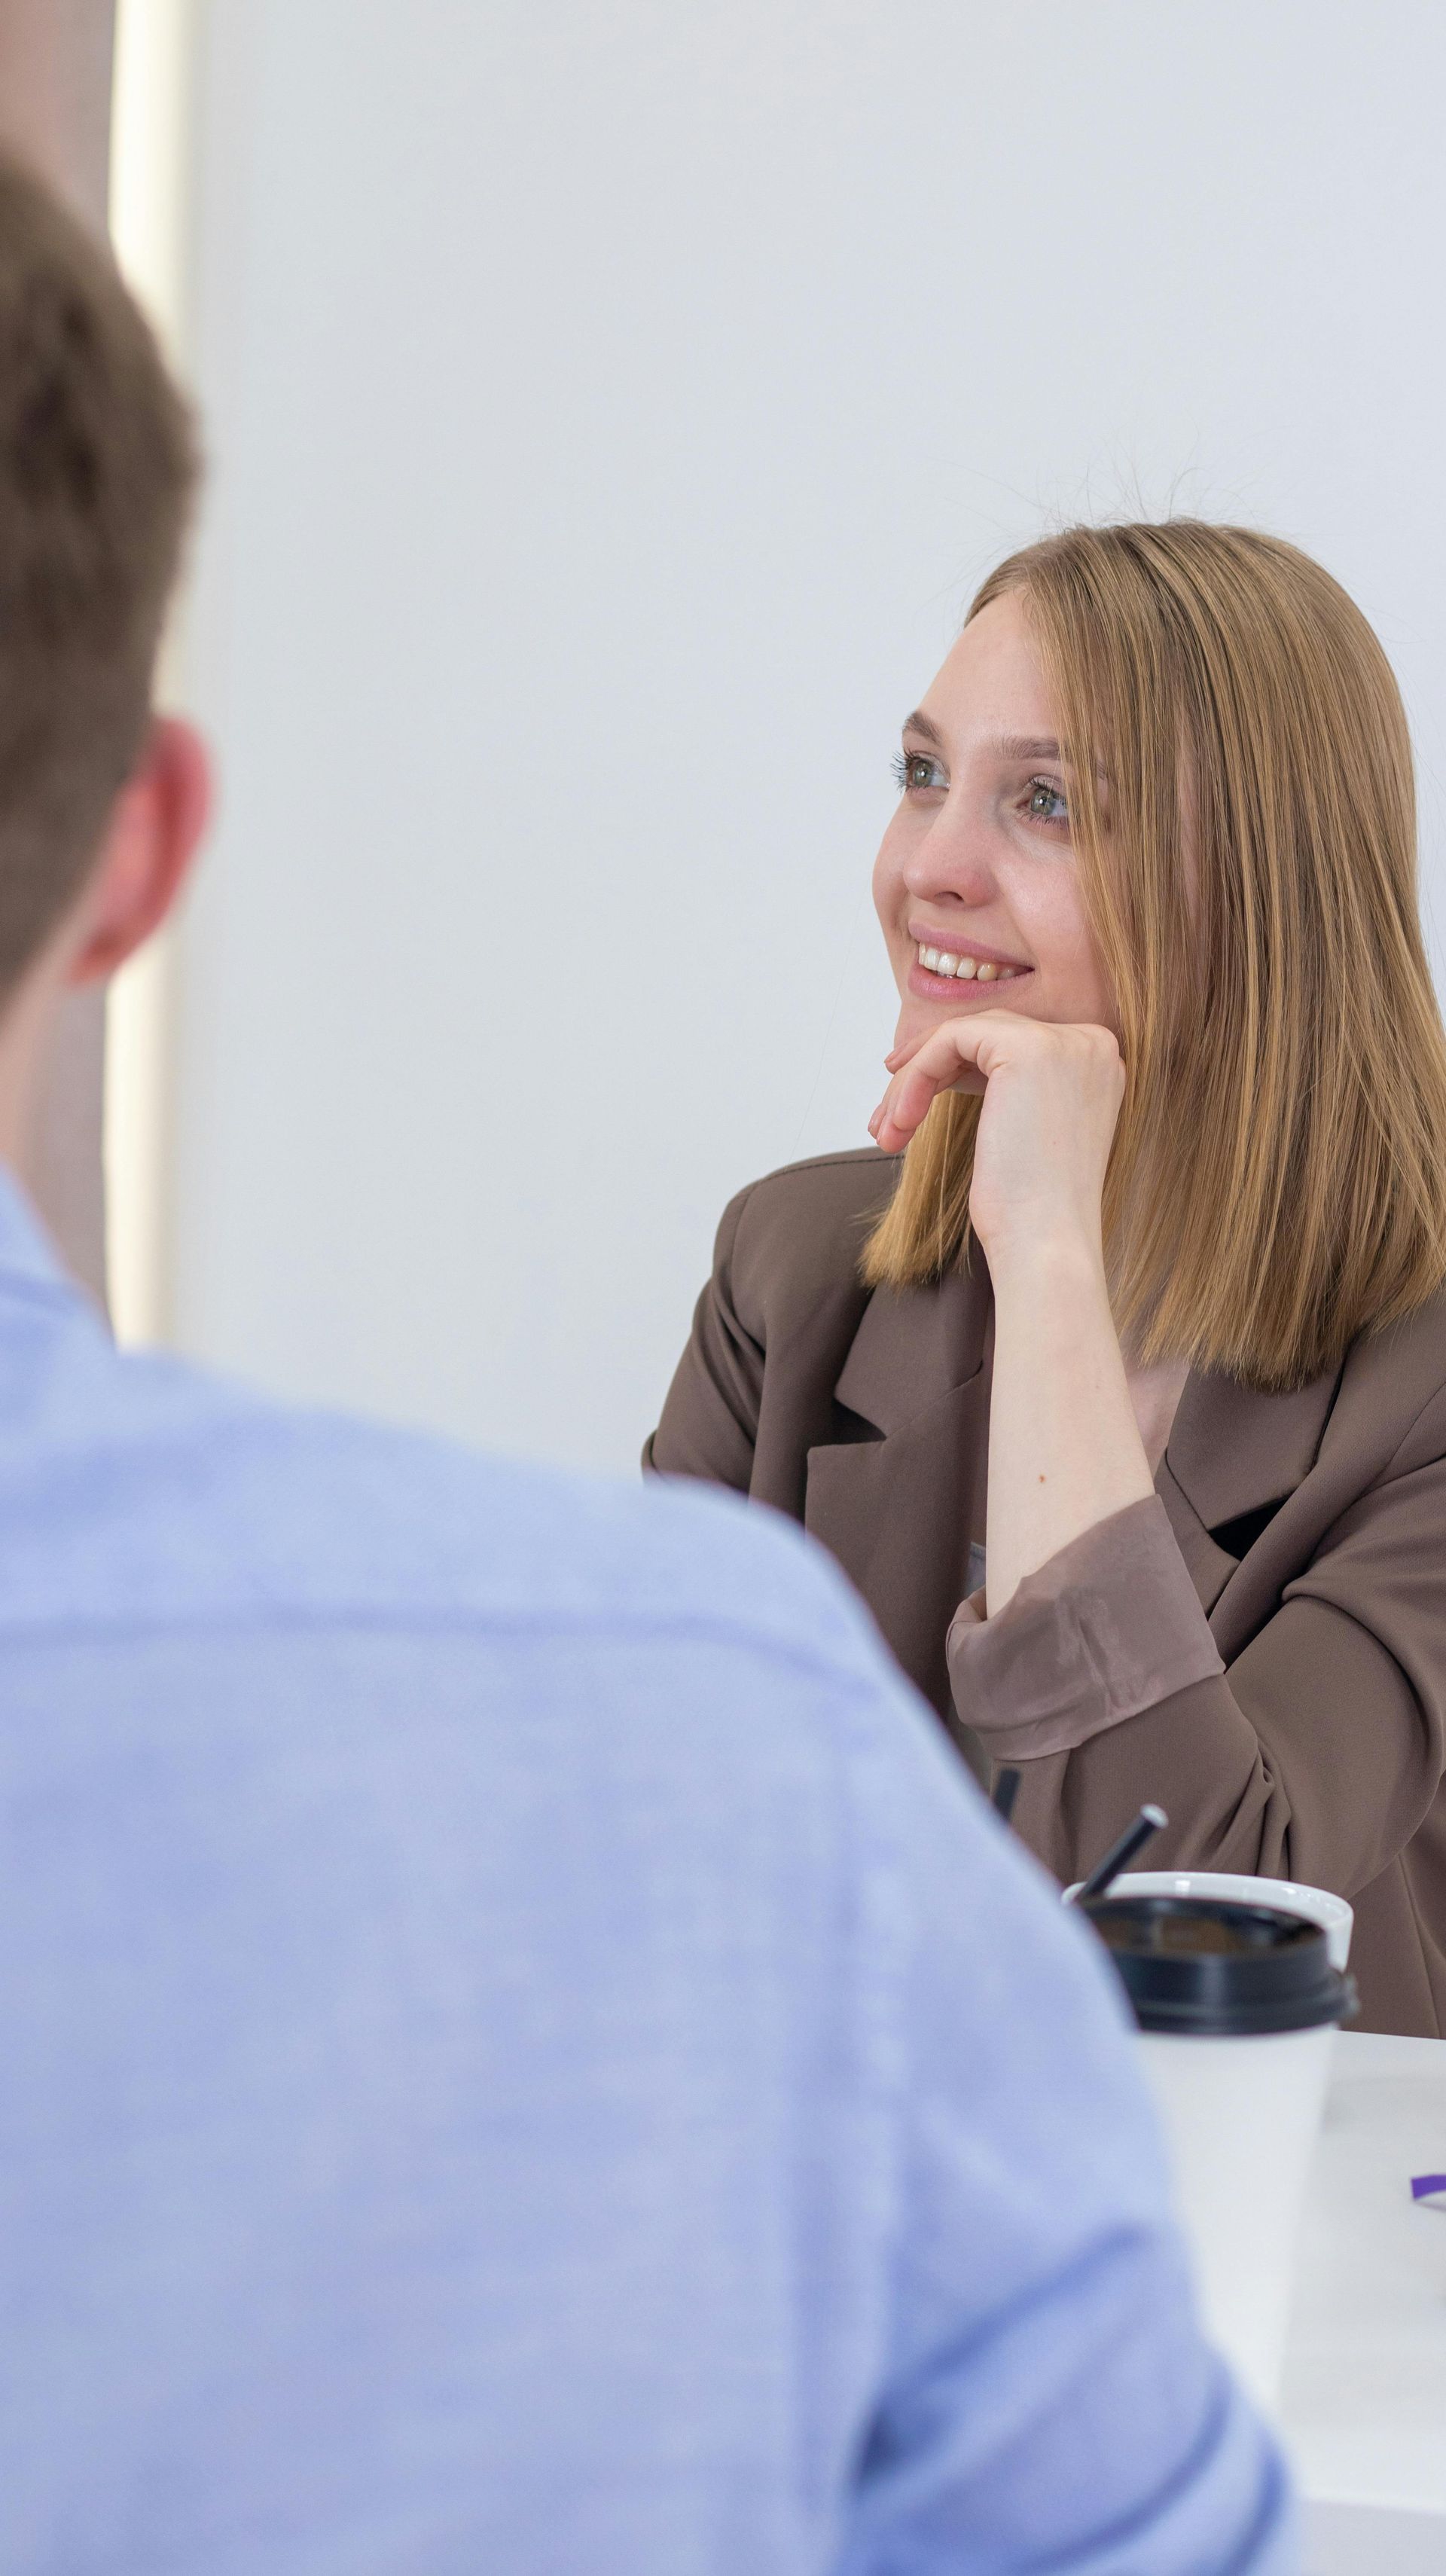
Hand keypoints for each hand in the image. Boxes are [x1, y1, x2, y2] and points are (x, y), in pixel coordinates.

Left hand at [868, 1012, 1125, 1272]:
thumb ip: (1006, 1090)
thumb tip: (947, 1066)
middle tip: (886, 1119)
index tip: (908, 1099)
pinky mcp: (1028, 1048)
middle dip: (925, 1073)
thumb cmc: (1030, 1210)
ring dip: (913, 1083)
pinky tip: (901, 1122)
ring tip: (886, 1133)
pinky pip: (951, 1040)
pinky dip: (917, 1078)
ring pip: (962, 1037)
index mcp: (1097, 1063)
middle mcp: (1091, 1043)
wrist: (1046, 1246)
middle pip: (984, 1036)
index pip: (1010, 1043)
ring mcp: (1065, 1042)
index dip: (952, 1067)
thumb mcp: (1023, 1133)